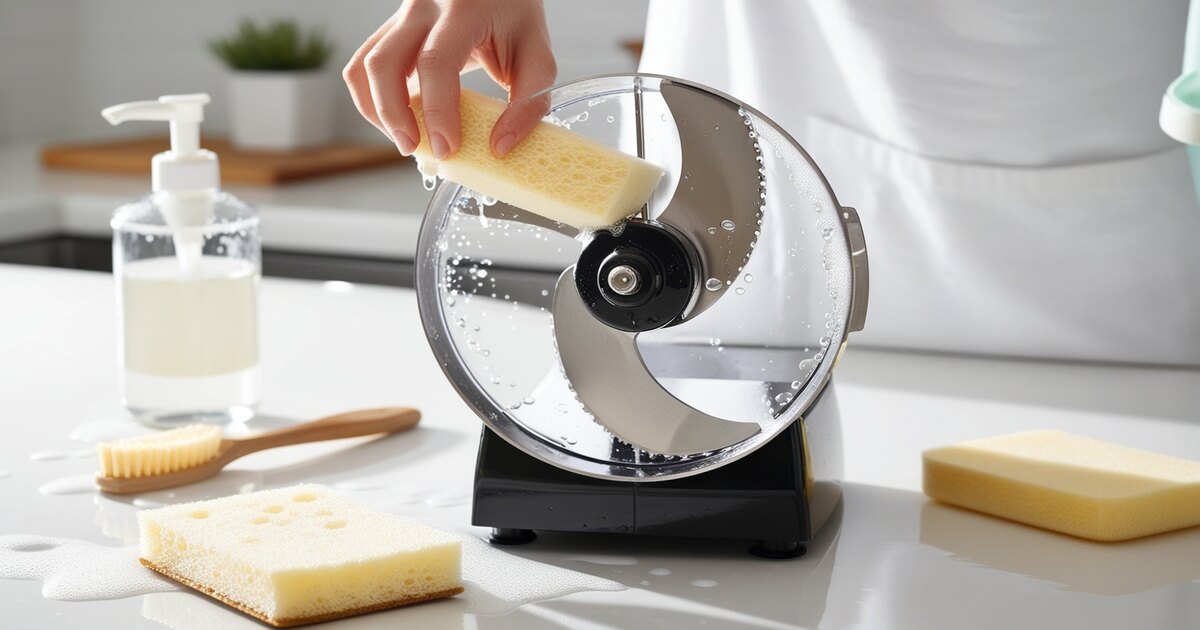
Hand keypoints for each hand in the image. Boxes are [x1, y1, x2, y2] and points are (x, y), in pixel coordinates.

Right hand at [343, 0, 556, 158]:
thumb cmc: (516, 18)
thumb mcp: (537, 56)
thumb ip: (529, 102)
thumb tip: (499, 148)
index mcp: (462, 10)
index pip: (436, 62)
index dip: (437, 111)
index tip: (447, 148)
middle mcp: (423, 8)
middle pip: (383, 64)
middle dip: (393, 116)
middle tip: (417, 150)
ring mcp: (400, 16)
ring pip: (364, 66)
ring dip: (377, 111)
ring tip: (407, 139)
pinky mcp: (392, 30)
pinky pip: (364, 66)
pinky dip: (373, 99)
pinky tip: (401, 119)